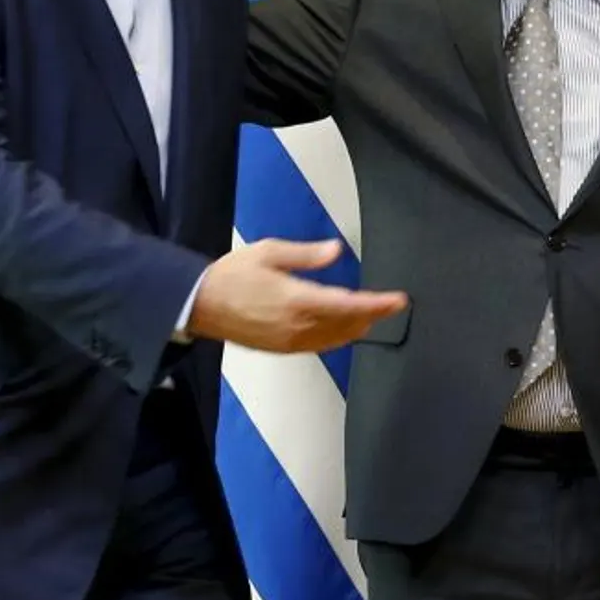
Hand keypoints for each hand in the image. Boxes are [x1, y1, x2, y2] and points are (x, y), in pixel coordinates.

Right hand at [188, 238, 406, 352]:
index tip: (398, 301)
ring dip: (357, 328)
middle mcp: (297, 326)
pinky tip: (344, 331)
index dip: (377, 305)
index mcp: (297, 300)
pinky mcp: (282, 349)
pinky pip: (319, 346)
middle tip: (390, 305)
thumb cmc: (233, 274)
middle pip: (347, 325)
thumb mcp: (269, 252)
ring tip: (373, 317)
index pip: (348, 305)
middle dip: (371, 315)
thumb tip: (336, 251)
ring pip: (335, 339)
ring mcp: (290, 341)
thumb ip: (306, 255)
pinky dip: (338, 338)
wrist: (201, 303)